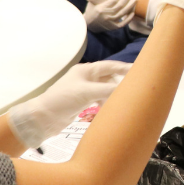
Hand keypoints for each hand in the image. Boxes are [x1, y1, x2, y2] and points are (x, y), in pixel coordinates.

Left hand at [7, 61, 131, 147]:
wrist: (43, 118)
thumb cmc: (62, 100)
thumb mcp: (87, 92)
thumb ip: (108, 89)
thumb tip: (127, 90)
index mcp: (86, 70)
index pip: (111, 66)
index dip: (126, 68)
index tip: (141, 71)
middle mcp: (87, 78)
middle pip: (110, 78)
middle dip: (122, 84)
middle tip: (136, 90)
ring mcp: (85, 90)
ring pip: (107, 90)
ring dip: (114, 95)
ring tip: (124, 101)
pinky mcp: (84, 102)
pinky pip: (101, 99)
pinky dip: (107, 103)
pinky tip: (110, 109)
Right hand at [83, 0, 138, 32]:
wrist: (88, 24)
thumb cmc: (91, 11)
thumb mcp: (93, 3)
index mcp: (101, 8)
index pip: (113, 0)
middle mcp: (106, 15)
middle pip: (120, 5)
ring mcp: (110, 22)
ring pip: (123, 13)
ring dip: (130, 5)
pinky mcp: (113, 27)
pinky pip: (123, 23)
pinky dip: (129, 18)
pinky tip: (133, 12)